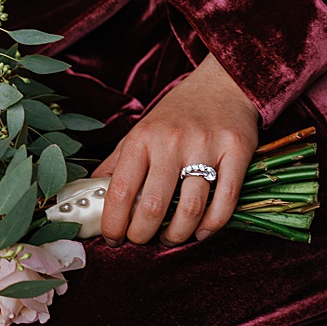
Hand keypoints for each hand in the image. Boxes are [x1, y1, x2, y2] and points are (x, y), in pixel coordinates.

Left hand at [94, 51, 257, 244]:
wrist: (222, 84)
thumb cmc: (177, 114)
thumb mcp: (141, 131)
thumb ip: (117, 163)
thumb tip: (90, 194)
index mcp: (142, 138)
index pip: (121, 191)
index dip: (113, 223)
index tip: (113, 238)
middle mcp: (171, 142)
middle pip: (154, 206)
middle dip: (143, 235)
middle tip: (142, 241)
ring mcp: (205, 146)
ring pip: (190, 208)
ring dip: (178, 234)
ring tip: (170, 238)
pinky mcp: (236, 151)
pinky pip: (225, 200)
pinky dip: (212, 225)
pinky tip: (201, 231)